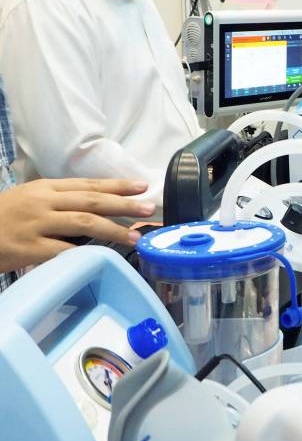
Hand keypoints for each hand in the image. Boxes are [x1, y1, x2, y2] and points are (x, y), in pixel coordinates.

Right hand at [0, 178, 154, 271]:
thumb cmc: (2, 217)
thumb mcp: (29, 199)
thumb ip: (60, 201)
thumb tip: (97, 206)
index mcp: (45, 187)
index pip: (88, 184)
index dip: (116, 185)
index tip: (142, 186)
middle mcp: (43, 202)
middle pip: (91, 201)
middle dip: (123, 204)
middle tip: (148, 207)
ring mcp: (36, 225)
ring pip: (83, 224)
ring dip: (113, 230)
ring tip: (134, 236)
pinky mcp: (28, 248)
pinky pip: (63, 251)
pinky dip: (84, 253)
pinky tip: (103, 256)